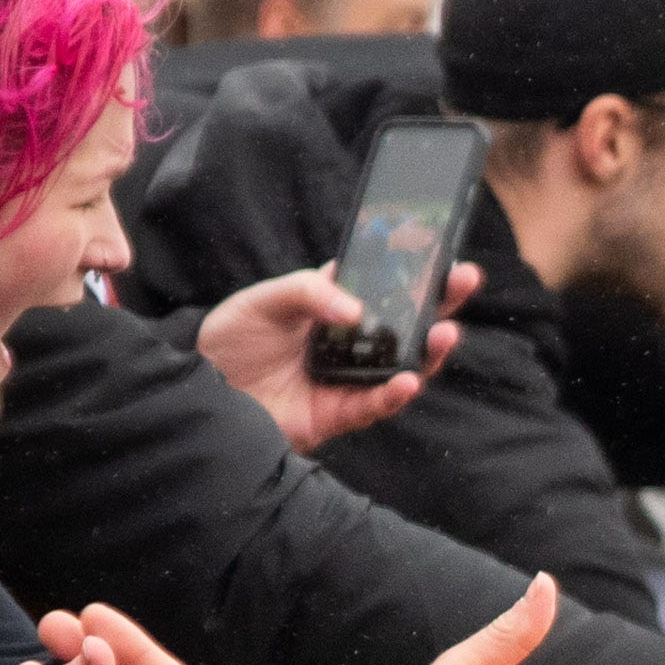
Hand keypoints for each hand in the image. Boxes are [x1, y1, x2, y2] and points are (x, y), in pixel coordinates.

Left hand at [195, 262, 479, 451]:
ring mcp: (348, 379)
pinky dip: (394, 394)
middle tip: (466, 278)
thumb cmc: (230, 342)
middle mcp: (349, 343)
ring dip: (430, 352)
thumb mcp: (263, 300)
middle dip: (441, 302)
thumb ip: (308, 293)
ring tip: (447, 333)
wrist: (197, 393)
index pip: (382, 285)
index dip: (413, 270)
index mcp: (333, 307)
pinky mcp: (338, 415)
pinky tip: (409, 381)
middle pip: (407, 323)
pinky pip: (375, 405)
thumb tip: (356, 309)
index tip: (440, 250)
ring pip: (404, 367)